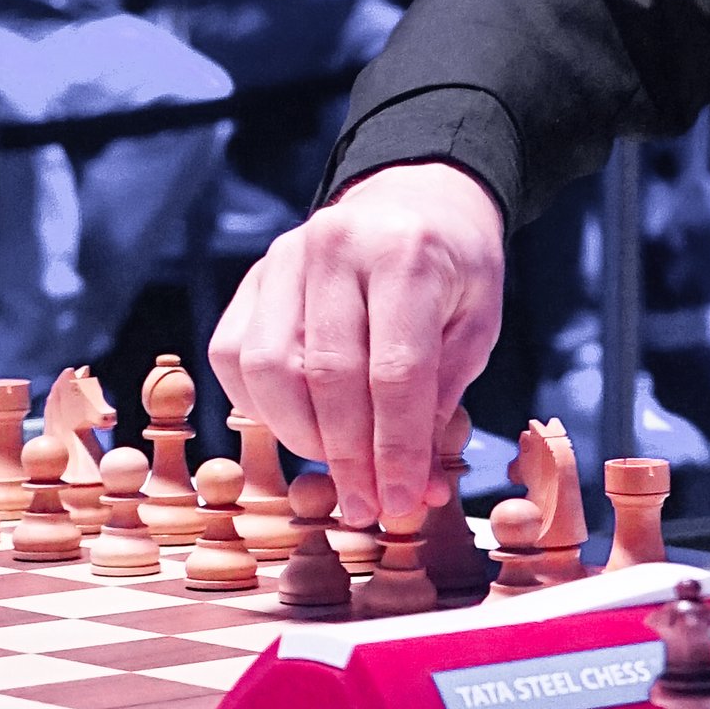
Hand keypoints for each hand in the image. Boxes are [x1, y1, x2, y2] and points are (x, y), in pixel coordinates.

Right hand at [211, 160, 506, 530]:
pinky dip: (262, 407)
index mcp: (406, 253)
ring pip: (269, 370)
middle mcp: (335, 247)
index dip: (395, 448)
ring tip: (339, 468)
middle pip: (328, 376)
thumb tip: (411, 487)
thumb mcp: (475, 325)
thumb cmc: (452, 271)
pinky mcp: (252, 278)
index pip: (395, 371)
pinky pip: (234, 358)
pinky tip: (300, 425)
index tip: (399, 502)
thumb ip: (440, 400)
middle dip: (349, 456)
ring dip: (302, 437)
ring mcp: (283, 258)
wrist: (413, 200)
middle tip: (367, 507)